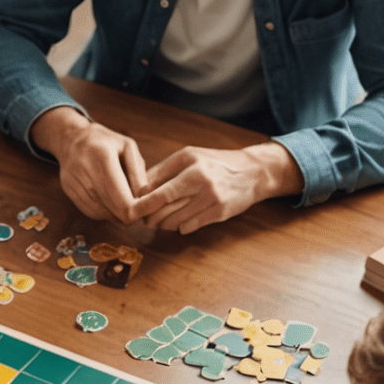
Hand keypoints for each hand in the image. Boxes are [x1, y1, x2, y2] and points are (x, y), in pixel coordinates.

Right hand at [32, 107, 146, 223]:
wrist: (73, 138)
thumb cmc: (107, 142)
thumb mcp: (127, 147)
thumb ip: (137, 171)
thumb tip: (144, 197)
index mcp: (103, 153)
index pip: (116, 188)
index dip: (129, 206)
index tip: (141, 215)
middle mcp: (84, 165)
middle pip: (107, 200)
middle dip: (123, 214)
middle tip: (136, 219)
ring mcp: (73, 177)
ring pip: (96, 208)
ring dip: (113, 216)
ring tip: (125, 215)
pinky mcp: (67, 187)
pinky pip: (87, 208)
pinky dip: (101, 214)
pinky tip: (111, 211)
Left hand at [131, 143, 302, 234]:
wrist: (254, 172)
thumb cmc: (215, 163)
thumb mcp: (190, 156)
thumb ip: (163, 171)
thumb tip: (137, 189)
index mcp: (190, 163)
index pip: (156, 190)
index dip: (139, 205)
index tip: (128, 211)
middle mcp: (201, 180)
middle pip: (161, 208)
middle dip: (148, 217)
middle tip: (143, 218)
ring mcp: (211, 198)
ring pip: (173, 221)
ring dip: (162, 224)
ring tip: (160, 220)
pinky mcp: (218, 213)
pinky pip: (187, 227)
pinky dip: (179, 227)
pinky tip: (180, 221)